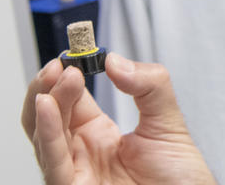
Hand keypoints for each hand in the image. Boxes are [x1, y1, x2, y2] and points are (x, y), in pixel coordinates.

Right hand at [20, 53, 214, 183]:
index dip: (65, 76)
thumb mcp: (168, 121)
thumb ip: (149, 86)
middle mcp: (81, 153)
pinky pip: (53, 162)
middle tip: (61, 63)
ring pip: (44, 135)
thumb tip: (115, 60)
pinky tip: (47, 105)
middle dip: (49, 85)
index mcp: (98, 136)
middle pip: (49, 115)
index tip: (71, 52)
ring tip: (56, 76)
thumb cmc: (180, 179)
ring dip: (45, 102)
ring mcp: (76, 172)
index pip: (70, 100)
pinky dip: (48, 132)